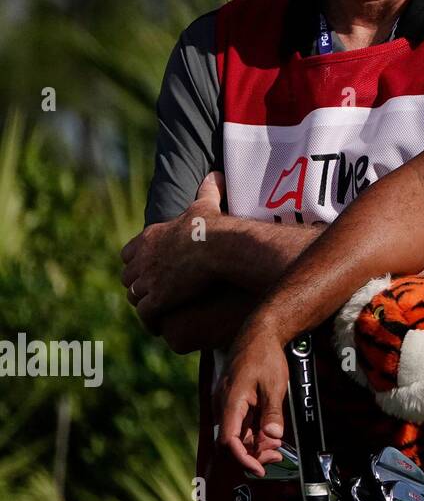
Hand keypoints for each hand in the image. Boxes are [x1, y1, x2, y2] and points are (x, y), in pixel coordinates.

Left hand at [121, 172, 224, 326]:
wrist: (218, 247)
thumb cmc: (211, 226)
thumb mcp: (205, 205)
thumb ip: (208, 190)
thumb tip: (217, 173)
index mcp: (150, 237)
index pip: (128, 254)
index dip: (137, 262)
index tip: (148, 268)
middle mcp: (143, 259)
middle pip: (128, 277)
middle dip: (137, 285)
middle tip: (151, 292)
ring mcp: (148, 280)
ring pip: (135, 297)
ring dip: (143, 303)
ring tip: (155, 311)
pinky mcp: (157, 299)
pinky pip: (145, 315)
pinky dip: (150, 322)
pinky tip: (158, 326)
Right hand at [217, 323, 287, 474]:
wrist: (259, 333)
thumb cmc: (265, 356)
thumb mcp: (274, 386)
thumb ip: (272, 413)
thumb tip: (272, 437)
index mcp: (230, 401)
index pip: (229, 440)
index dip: (243, 458)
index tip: (259, 468)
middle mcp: (223, 404)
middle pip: (232, 441)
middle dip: (252, 453)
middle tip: (275, 457)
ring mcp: (226, 402)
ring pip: (237, 433)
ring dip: (254, 443)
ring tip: (276, 446)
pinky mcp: (233, 400)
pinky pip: (240, 423)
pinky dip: (253, 431)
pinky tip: (269, 434)